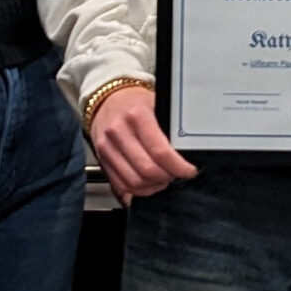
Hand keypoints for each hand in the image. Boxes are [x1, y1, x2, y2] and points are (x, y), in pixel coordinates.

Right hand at [88, 84, 195, 201]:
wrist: (107, 100)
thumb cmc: (135, 102)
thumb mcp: (157, 104)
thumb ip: (169, 128)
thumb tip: (187, 153)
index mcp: (137, 116)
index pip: (160, 152)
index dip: (179, 167)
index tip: (189, 171)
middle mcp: (119, 132)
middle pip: (147, 170)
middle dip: (168, 177)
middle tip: (177, 174)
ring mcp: (107, 147)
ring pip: (134, 182)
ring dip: (153, 186)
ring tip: (163, 178)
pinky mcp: (101, 160)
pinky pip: (121, 185)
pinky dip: (138, 190)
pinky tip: (148, 183)